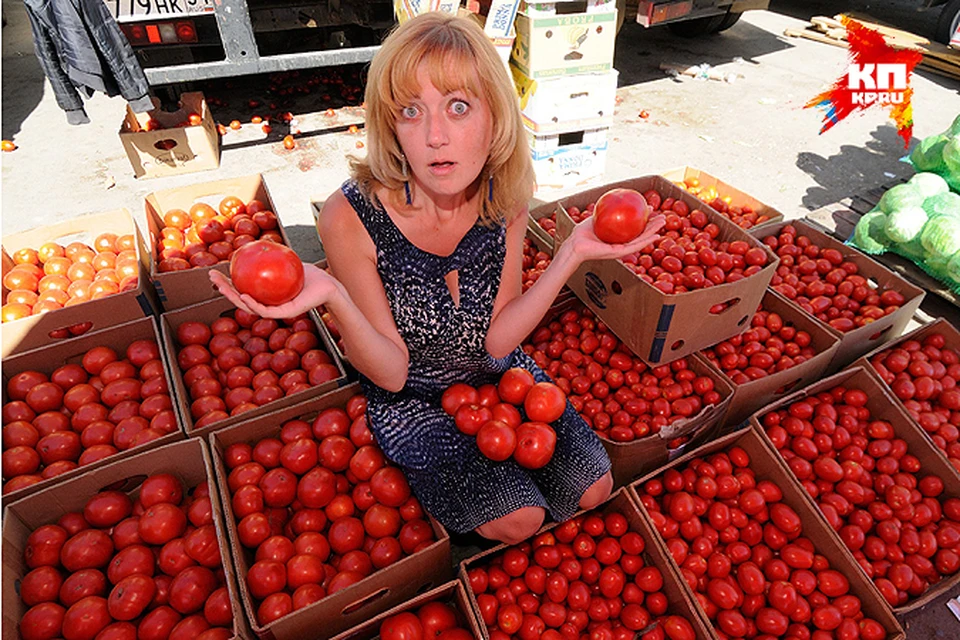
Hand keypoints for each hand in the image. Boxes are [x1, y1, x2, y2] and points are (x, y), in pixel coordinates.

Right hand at [209, 263, 341, 318]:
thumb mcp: (286, 261)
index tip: (216, 270)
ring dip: (233, 298)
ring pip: (249, 307)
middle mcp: (268, 304)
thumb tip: (256, 242)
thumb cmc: (309, 274)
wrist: (328, 285)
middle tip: (211, 277)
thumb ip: (272, 255)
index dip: (227, 282)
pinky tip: (242, 295)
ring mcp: (276, 311)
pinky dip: (252, 304)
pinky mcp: (285, 314)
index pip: (242, 288)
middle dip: (223, 289)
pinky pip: (265, 311)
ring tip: (222, 287)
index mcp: (266, 294)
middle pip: (240, 299)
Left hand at [564, 214, 665, 262]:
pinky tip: (656, 235)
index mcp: (618, 237)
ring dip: (654, 231)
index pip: (635, 227)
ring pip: (642, 240)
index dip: (644, 219)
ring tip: (664, 223)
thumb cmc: (583, 233)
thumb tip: (614, 197)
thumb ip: (606, 209)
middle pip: (642, 234)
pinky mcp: (620, 253)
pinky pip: (636, 246)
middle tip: (663, 217)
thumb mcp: (597, 216)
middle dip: (654, 225)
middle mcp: (622, 244)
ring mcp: (622, 249)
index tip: (651, 209)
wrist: (575, 244)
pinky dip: (646, 241)